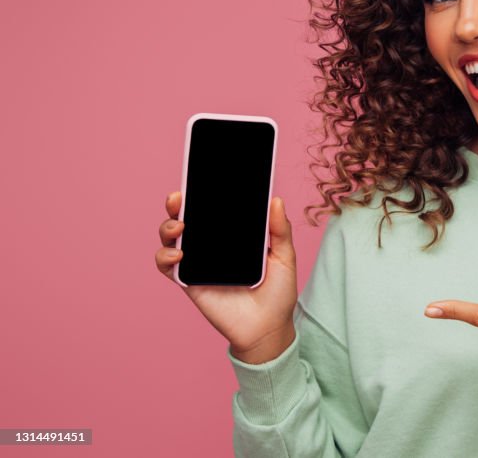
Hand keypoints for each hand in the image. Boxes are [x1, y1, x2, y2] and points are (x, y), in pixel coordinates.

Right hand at [154, 191, 297, 363]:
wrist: (268, 328)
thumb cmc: (277, 292)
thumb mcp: (284, 257)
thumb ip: (279, 230)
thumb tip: (276, 200)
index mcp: (232, 235)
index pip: (213, 209)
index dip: (203, 193)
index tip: (200, 178)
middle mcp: (211, 246)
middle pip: (187, 218)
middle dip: (178, 204)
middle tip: (179, 197)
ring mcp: (198, 262)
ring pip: (171, 238)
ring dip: (168, 227)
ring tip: (180, 227)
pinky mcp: (189, 282)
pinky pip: (167, 266)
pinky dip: (165, 257)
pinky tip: (178, 254)